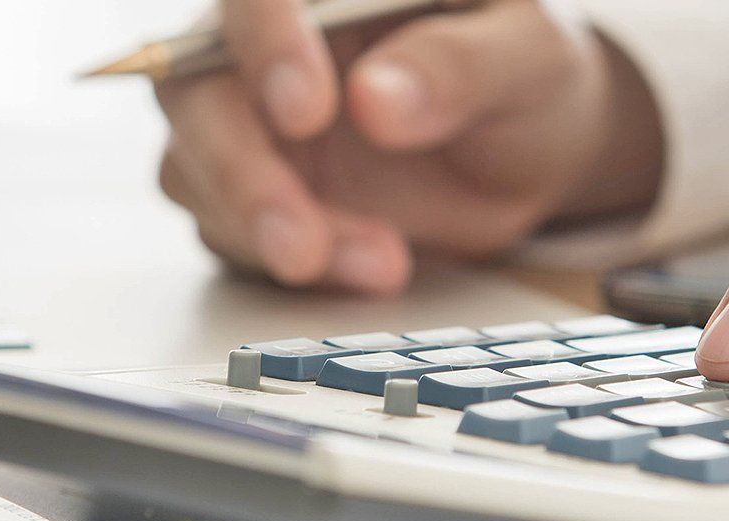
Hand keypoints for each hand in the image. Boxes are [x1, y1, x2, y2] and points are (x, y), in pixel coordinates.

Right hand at [156, 0, 660, 292]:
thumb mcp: (527, 57)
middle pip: (195, 90)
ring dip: (268, 231)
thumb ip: (459, 66)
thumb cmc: (529, 74)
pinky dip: (291, 263)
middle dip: (242, 173)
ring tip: (382, 264)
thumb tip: (376, 99)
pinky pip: (231, 230)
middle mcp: (268, 44)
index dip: (265, 45)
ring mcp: (254, 119)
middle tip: (300, 242)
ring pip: (197, 169)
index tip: (307, 112)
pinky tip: (369, 268)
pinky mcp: (260, 189)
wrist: (533, 146)